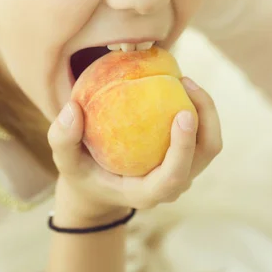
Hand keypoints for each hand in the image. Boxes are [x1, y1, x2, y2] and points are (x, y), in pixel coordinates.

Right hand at [47, 76, 221, 222]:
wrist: (98, 189)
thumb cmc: (82, 173)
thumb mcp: (64, 160)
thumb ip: (62, 138)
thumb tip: (72, 109)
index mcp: (147, 192)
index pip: (174, 175)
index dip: (184, 146)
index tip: (183, 113)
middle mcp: (171, 184)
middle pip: (205, 152)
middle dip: (206, 116)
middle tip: (185, 81)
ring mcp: (182, 171)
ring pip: (209, 142)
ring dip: (205, 109)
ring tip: (183, 78)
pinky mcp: (185, 157)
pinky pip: (201, 131)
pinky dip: (196, 106)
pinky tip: (176, 82)